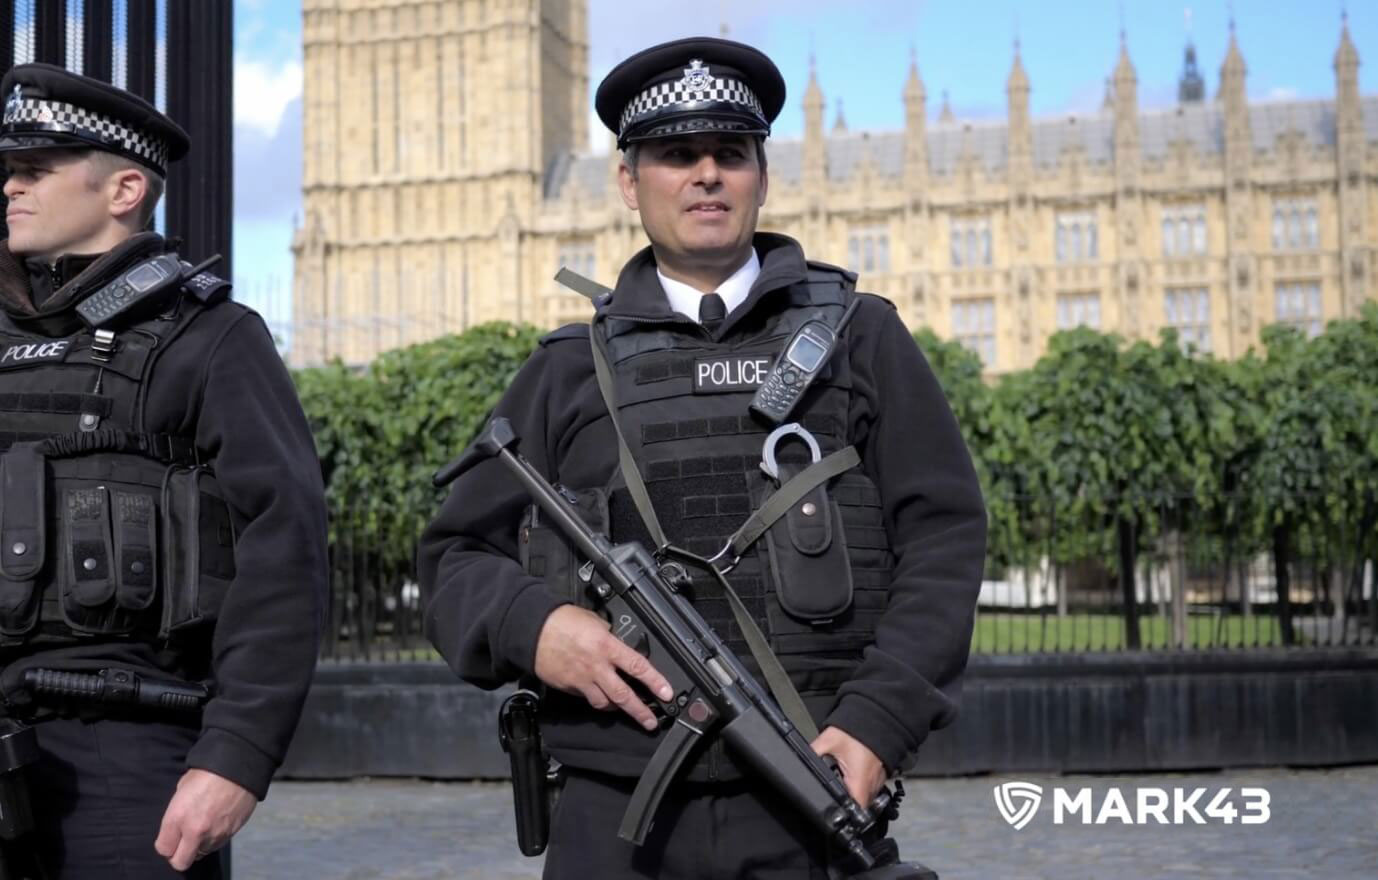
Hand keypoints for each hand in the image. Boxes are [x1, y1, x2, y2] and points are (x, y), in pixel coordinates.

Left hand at [155, 768, 257, 870]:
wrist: (239, 766)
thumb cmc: (208, 772)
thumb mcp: (182, 789)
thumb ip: (177, 813)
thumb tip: (178, 825)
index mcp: (177, 817)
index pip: (163, 849)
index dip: (165, 844)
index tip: (170, 836)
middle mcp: (195, 831)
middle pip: (180, 862)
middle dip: (178, 855)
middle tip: (181, 843)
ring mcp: (215, 834)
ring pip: (200, 854)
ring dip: (197, 846)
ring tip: (202, 827)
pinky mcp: (230, 833)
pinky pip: (216, 844)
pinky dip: (213, 839)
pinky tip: (215, 822)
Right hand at [533, 604, 673, 730]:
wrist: (533, 629)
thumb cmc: (563, 620)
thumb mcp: (594, 621)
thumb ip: (609, 637)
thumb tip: (618, 646)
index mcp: (606, 646)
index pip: (637, 666)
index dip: (655, 681)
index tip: (667, 693)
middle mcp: (597, 666)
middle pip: (623, 695)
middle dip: (640, 711)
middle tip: (651, 722)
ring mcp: (582, 679)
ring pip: (604, 703)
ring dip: (617, 708)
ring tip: (626, 710)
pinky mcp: (569, 687)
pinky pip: (586, 699)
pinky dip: (597, 700)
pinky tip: (601, 699)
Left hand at [812, 726, 887, 807]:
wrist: (875, 718)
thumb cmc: (856, 730)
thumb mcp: (828, 741)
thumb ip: (812, 753)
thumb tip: (797, 760)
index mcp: (859, 779)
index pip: (855, 810)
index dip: (844, 814)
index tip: (834, 811)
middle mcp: (872, 784)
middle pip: (859, 806)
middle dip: (846, 803)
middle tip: (836, 788)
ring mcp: (878, 780)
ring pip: (865, 798)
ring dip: (854, 794)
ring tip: (844, 779)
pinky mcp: (880, 775)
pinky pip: (870, 788)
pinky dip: (860, 785)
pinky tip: (852, 773)